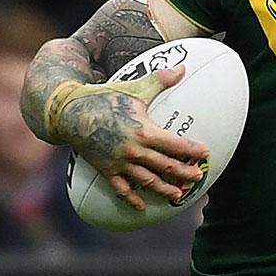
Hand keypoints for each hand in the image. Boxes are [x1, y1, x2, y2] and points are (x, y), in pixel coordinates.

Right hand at [57, 65, 207, 210]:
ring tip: (177, 195)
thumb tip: (182, 68)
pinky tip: (142, 206)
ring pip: (147, 181)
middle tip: (198, 177)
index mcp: (143, 131)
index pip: (175, 145)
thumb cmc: (104, 97)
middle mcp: (133, 151)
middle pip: (166, 166)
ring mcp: (119, 163)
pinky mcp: (106, 169)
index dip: (192, 151)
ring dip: (164, 189)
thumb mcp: (133, 88)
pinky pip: (121, 188)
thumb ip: (159, 81)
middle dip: (184, 173)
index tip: (205, 154)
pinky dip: (132, 199)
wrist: (70, 111)